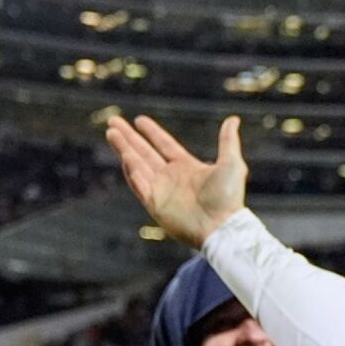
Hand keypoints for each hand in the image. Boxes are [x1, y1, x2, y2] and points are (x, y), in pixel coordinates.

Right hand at [106, 115, 246, 248]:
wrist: (221, 226)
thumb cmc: (228, 198)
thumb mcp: (231, 163)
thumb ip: (228, 141)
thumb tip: (233, 119)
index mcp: (187, 166)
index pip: (164, 145)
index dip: (151, 132)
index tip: (138, 120)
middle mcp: (171, 177)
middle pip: (144, 152)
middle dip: (128, 138)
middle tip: (113, 122)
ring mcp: (161, 190)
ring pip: (136, 165)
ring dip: (124, 149)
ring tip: (111, 133)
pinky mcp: (154, 204)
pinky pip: (139, 184)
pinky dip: (131, 170)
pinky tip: (125, 156)